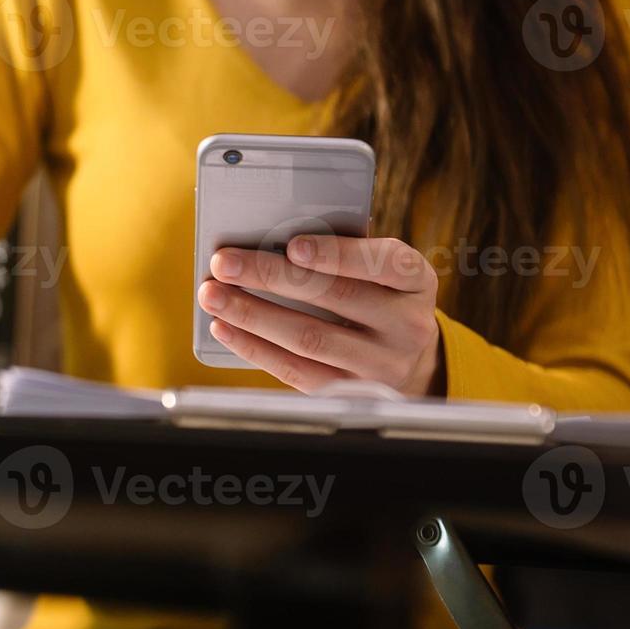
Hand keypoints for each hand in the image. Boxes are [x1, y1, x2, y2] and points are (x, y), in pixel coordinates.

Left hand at [196, 235, 443, 396]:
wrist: (411, 361)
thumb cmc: (381, 296)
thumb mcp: (382, 270)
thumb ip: (344, 251)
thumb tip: (272, 235)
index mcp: (415, 281)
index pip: (384, 263)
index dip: (338, 254)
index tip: (293, 244)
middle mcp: (407, 325)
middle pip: (334, 298)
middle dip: (271, 276)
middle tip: (224, 263)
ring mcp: (381, 365)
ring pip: (310, 338)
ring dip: (253, 315)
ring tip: (213, 296)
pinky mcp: (350, 393)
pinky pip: (296, 372)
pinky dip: (255, 348)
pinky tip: (226, 329)